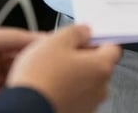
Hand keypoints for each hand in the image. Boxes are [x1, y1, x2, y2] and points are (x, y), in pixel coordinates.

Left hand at [0, 26, 41, 112]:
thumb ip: (15, 37)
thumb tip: (42, 37)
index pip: (22, 51)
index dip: (38, 52)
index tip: (55, 53)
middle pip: (21, 71)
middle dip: (33, 71)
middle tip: (46, 72)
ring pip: (16, 90)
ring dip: (25, 88)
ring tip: (33, 86)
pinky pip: (6, 106)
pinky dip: (15, 103)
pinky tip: (20, 99)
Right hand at [6, 24, 120, 112]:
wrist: (25, 109)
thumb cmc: (41, 79)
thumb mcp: (56, 41)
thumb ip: (76, 31)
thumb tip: (85, 31)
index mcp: (101, 67)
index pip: (112, 47)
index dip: (98, 38)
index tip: (85, 35)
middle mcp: (100, 89)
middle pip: (99, 65)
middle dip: (83, 56)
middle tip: (63, 51)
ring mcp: (88, 105)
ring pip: (86, 81)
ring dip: (74, 74)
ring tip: (52, 70)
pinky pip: (76, 96)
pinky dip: (67, 89)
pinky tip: (50, 85)